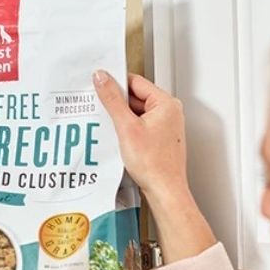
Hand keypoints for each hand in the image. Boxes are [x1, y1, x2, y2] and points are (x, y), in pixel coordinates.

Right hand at [93, 71, 187, 198]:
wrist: (164, 190)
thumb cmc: (153, 164)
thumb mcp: (126, 127)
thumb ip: (112, 100)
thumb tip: (103, 78)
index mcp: (166, 103)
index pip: (136, 81)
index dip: (116, 83)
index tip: (100, 85)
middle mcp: (169, 112)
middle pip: (136, 97)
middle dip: (118, 104)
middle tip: (102, 110)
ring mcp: (166, 126)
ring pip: (137, 113)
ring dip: (123, 118)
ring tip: (113, 129)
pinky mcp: (160, 138)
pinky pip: (141, 125)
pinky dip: (129, 129)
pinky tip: (120, 139)